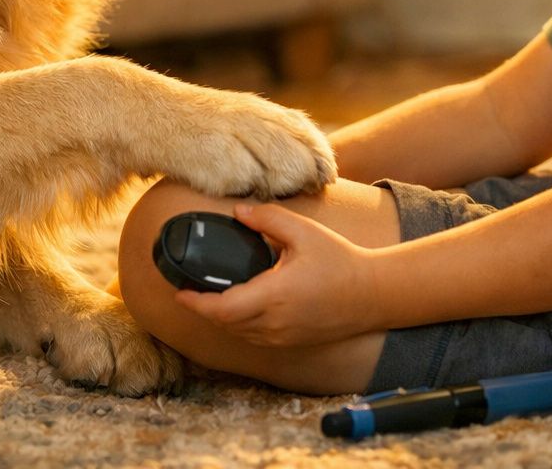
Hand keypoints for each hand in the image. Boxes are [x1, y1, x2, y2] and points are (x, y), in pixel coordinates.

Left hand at [173, 203, 379, 347]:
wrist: (372, 294)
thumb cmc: (340, 262)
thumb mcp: (304, 232)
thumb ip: (268, 219)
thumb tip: (238, 211)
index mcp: (274, 296)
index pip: (223, 308)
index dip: (196, 303)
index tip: (179, 292)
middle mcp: (275, 322)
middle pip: (224, 323)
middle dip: (203, 308)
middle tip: (189, 290)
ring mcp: (282, 336)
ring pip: (238, 333)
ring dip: (221, 317)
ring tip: (210, 296)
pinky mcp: (290, 342)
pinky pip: (254, 337)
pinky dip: (239, 324)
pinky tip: (238, 307)